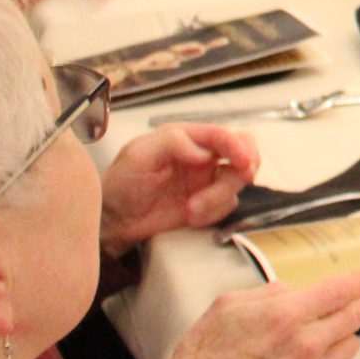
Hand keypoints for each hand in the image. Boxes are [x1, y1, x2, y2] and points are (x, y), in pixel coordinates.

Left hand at [101, 125, 260, 252]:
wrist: (113, 223)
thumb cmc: (120, 184)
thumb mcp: (139, 155)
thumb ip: (172, 143)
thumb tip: (205, 153)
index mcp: (187, 138)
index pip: (222, 134)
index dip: (237, 146)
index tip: (243, 163)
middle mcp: (202, 156)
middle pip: (243, 152)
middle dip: (245, 165)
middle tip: (244, 177)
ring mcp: (206, 181)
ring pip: (236, 182)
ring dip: (219, 198)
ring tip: (192, 211)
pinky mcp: (207, 205)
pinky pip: (227, 206)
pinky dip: (214, 213)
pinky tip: (191, 218)